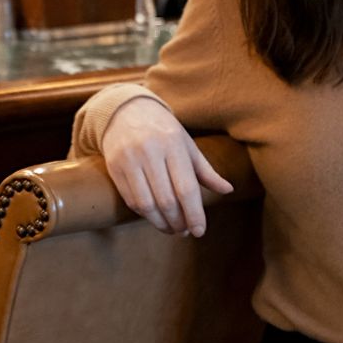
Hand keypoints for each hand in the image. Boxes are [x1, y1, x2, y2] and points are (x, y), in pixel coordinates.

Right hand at [100, 96, 233, 237]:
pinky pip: (130, 199)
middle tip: (185, 231)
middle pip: (166, 199)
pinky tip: (154, 217)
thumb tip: (228, 191)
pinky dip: (144, 214)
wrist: (125, 111)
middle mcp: (150, 151)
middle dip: (178, 221)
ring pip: (146, 203)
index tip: (199, 231)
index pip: (186, 188)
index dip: (193, 213)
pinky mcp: (114, 167)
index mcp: (173, 144)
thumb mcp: (187, 145)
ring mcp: (129, 159)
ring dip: (160, 222)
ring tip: (171, 228)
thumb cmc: (163, 131)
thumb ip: (205, 170)